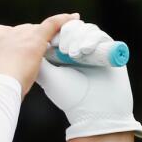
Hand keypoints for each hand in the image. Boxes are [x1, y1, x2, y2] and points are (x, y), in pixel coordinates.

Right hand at [0, 13, 79, 95]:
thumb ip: (6, 67)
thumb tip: (13, 75)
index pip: (8, 32)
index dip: (17, 40)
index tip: (20, 50)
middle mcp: (10, 33)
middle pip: (27, 30)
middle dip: (33, 42)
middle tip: (36, 59)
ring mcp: (24, 34)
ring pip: (40, 31)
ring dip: (46, 38)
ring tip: (54, 49)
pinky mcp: (37, 38)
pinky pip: (53, 23)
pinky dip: (64, 20)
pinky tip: (74, 18)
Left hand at [36, 19, 141, 139]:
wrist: (96, 111)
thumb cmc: (71, 97)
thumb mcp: (49, 78)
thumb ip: (40, 61)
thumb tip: (31, 45)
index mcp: (63, 57)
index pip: (59, 35)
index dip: (56, 33)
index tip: (51, 40)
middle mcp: (79, 52)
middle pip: (74, 29)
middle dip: (68, 35)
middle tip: (64, 49)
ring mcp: (95, 52)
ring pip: (88, 31)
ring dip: (80, 37)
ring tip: (75, 53)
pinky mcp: (109, 52)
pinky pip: (102, 37)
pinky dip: (93, 39)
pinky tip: (85, 50)